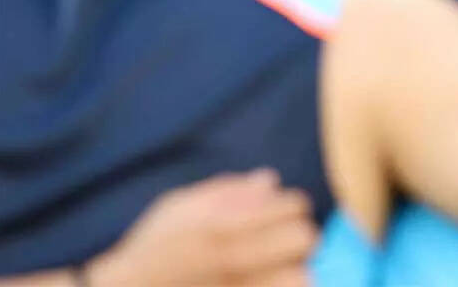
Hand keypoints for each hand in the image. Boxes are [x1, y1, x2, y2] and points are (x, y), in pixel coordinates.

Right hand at [86, 169, 316, 286]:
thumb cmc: (151, 250)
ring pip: (301, 277)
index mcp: (221, 226)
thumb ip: (225, 192)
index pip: (294, 206)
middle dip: (297, 237)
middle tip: (280, 242)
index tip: (277, 214)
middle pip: (306, 239)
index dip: (290, 207)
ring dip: (293, 271)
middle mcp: (235, 259)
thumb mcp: (177, 208)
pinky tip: (264, 283)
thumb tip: (270, 181)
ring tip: (274, 269)